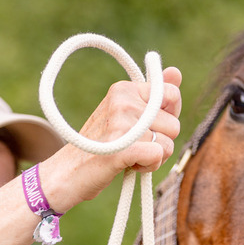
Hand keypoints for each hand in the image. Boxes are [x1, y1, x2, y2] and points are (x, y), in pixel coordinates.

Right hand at [40, 66, 181, 211]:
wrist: (67, 172)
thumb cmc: (101, 145)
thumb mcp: (126, 114)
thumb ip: (153, 96)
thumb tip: (176, 71)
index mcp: (124, 89)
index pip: (172, 94)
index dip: (168, 116)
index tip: (149, 126)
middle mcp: (122, 101)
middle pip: (174, 125)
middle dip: (159, 141)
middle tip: (133, 146)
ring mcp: (121, 124)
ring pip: (168, 144)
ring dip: (153, 158)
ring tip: (128, 156)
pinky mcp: (121, 148)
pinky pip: (158, 156)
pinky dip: (148, 167)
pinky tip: (129, 165)